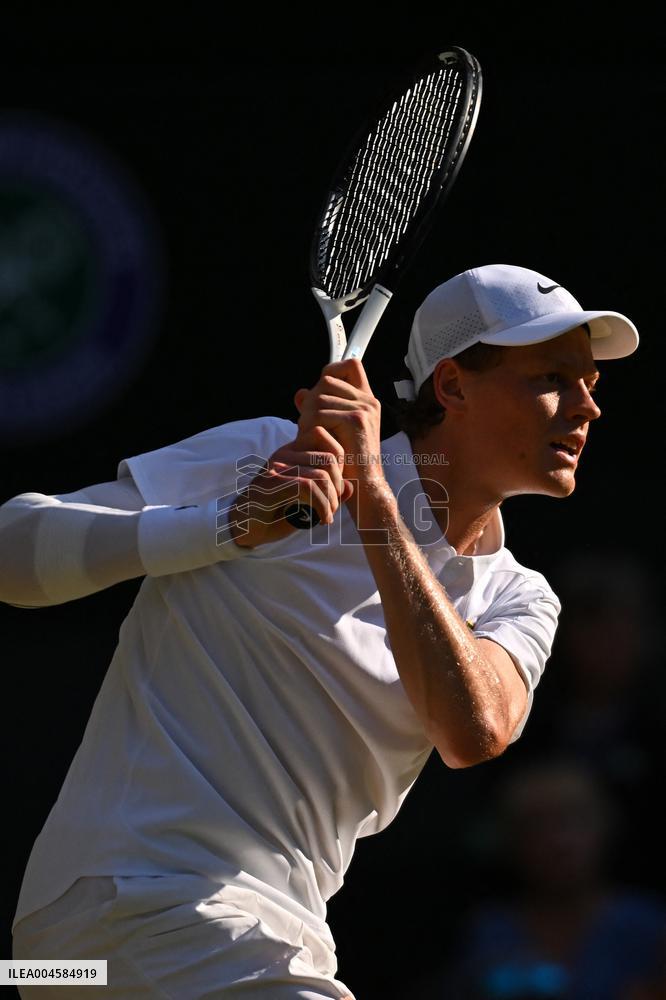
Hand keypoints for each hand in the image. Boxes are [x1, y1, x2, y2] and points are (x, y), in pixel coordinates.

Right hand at [228, 425, 352, 547]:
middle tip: (333, 506)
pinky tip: (322, 520)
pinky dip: (321, 506)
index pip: (324, 437)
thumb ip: (327, 491)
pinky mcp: (271, 485)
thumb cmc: (275, 512)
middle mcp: (284, 454)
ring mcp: (276, 468)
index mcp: (292, 451)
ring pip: (321, 475)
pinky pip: (308, 489)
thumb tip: (351, 487)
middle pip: (329, 457)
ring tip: (328, 514)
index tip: (336, 486)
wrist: (241, 526)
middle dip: (339, 485)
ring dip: (331, 500)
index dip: (340, 462)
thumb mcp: (306, 501)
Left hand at [294, 359, 382, 488]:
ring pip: (319, 396)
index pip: (351, 365)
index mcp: (366, 401)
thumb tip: (300, 393)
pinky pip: (321, 413)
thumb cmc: (346, 463)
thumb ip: (317, 411)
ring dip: (306, 417)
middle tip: (307, 425)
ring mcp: (364, 409)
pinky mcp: (356, 420)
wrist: (364, 487)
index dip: (332, 370)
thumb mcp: (330, 432)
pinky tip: (313, 443)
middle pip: (327, 380)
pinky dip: (310, 428)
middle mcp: (368, 401)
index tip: (317, 390)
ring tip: (309, 437)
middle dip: (311, 400)